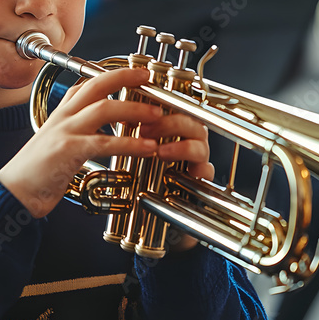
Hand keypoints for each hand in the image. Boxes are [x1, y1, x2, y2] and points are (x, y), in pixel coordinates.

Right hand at [0, 68, 164, 217]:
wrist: (13, 194)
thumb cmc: (36, 175)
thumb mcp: (57, 146)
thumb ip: (77, 134)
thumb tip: (102, 132)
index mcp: (61, 115)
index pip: (87, 84)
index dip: (113, 75)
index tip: (135, 73)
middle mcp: (63, 117)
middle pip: (97, 85)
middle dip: (126, 77)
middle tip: (149, 78)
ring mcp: (64, 132)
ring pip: (104, 109)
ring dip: (135, 110)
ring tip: (158, 115)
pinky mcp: (67, 151)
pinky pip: (104, 141)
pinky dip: (130, 143)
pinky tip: (147, 148)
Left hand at [138, 114, 213, 252]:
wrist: (154, 215)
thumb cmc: (145, 179)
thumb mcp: (133, 151)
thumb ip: (129, 131)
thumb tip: (112, 111)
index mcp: (174, 127)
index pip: (174, 106)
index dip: (159, 103)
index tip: (137, 107)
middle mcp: (190, 139)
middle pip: (191, 119)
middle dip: (169, 121)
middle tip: (146, 129)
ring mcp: (198, 159)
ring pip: (201, 142)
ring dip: (181, 145)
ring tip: (160, 152)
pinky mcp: (202, 181)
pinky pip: (207, 171)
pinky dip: (194, 169)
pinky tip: (174, 172)